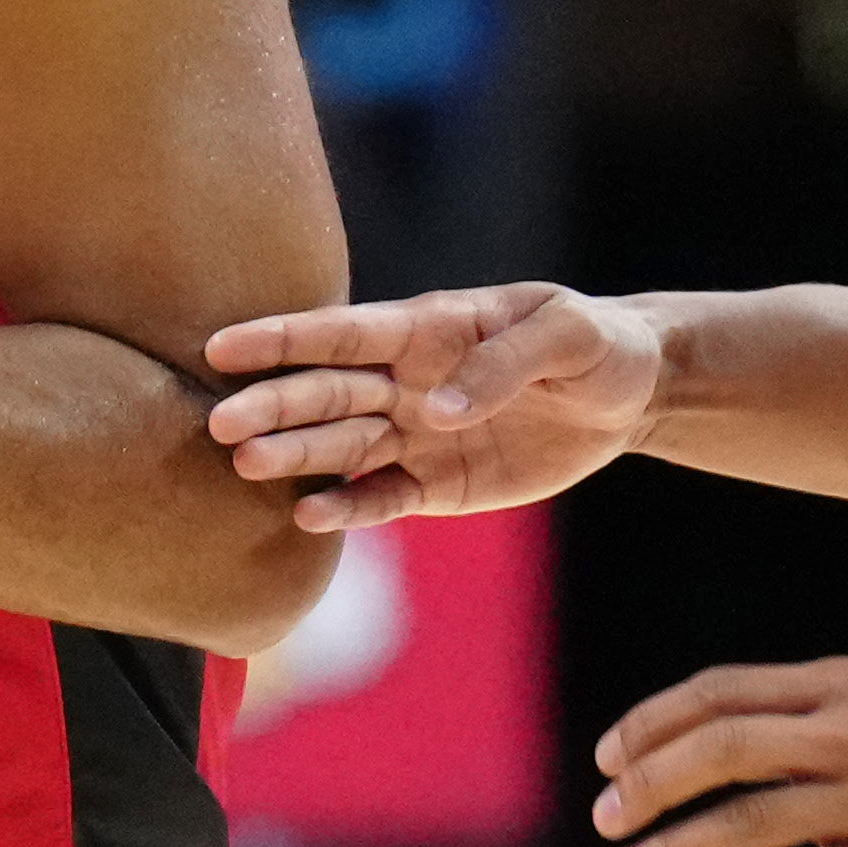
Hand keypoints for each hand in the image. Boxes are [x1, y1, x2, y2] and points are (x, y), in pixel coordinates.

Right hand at [207, 280, 663, 531]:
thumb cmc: (593, 343)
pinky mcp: (436, 486)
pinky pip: (383, 498)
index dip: (282, 339)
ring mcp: (416, 435)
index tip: (220, 346)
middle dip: (272, 405)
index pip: (344, 332)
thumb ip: (504, 363)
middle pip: (327, 393)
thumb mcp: (565, 333)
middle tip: (219, 424)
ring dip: (294, 456)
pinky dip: (349, 510)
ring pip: (342, 447)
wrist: (628, 394)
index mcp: (428, 329)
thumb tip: (439, 409)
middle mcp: (407, 381)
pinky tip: (308, 517)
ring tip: (245, 465)